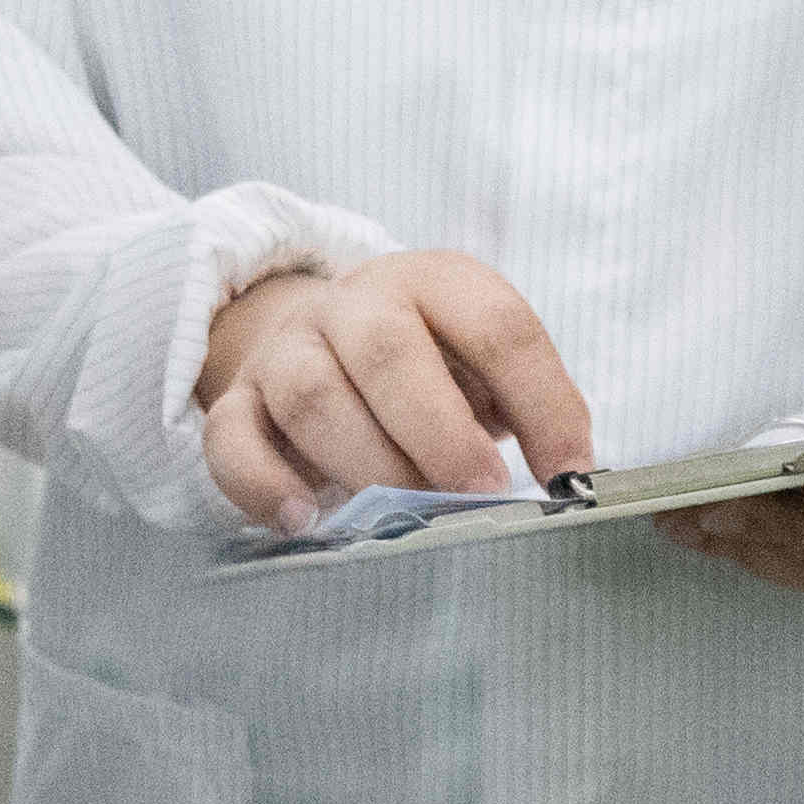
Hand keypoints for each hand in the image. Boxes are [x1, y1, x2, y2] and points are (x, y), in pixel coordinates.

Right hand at [195, 252, 600, 534]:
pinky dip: (264, 484)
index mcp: (434, 283)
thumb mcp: (480, 361)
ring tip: (403, 514)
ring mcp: (289, 349)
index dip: (542, 401)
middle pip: (389, 352)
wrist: (317, 334)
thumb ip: (525, 405)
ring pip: (313, 396)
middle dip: (441, 431)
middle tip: (481, 492)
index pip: (496, 326)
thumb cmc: (425, 363)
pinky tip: (304, 520)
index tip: (569, 473)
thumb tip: (570, 471)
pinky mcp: (240, 400)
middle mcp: (356, 304)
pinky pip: (233, 438)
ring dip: (366, 463)